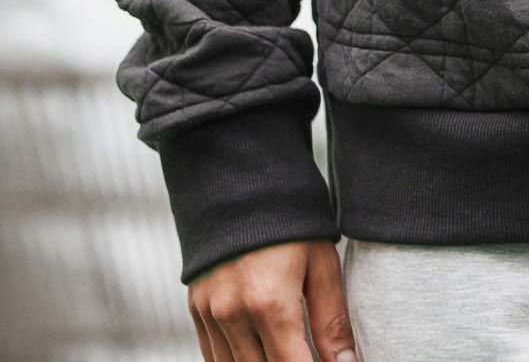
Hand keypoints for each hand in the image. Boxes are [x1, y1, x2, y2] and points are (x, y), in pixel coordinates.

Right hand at [187, 239, 355, 361]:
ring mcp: (210, 315)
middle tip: (306, 353)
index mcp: (270, 303)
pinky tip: (258, 354)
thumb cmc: (292, 223)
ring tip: (285, 350)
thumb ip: (332, 320)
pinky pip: (213, 358)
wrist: (242, 184)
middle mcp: (234, 315)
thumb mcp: (321, 264)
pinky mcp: (196, 311)